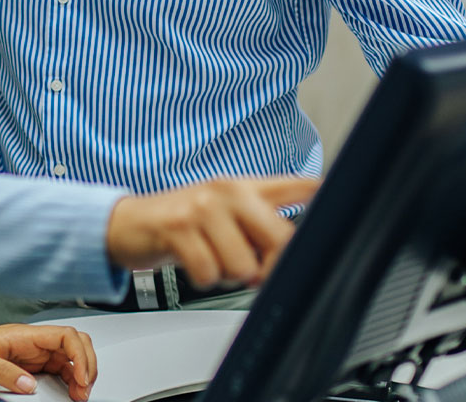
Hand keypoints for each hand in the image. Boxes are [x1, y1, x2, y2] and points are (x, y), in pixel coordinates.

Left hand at [0, 323, 97, 399]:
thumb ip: (2, 371)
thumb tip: (28, 385)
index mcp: (22, 334)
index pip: (64, 335)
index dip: (79, 354)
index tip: (80, 377)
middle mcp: (31, 342)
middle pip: (74, 344)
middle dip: (86, 364)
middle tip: (84, 390)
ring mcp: (32, 354)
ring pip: (69, 358)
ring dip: (80, 374)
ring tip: (80, 395)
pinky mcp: (29, 367)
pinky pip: (58, 370)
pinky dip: (70, 381)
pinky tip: (70, 392)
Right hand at [106, 177, 316, 287]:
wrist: (129, 222)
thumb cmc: (182, 221)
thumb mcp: (226, 211)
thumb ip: (264, 220)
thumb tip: (301, 247)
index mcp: (245, 187)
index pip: (296, 185)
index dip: (322, 195)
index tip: (336, 211)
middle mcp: (227, 191)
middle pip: (279, 239)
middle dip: (268, 268)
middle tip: (251, 271)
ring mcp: (203, 207)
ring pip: (242, 265)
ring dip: (227, 275)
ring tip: (211, 259)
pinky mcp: (178, 227)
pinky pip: (209, 272)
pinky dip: (203, 279)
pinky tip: (193, 263)